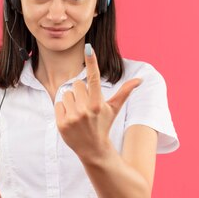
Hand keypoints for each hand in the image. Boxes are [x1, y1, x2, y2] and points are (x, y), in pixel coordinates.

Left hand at [54, 43, 142, 162]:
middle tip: (86, 106)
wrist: (93, 149)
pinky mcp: (62, 124)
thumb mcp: (114, 108)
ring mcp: (73, 117)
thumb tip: (140, 80)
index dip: (92, 62)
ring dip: (71, 101)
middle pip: (76, 84)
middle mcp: (85, 110)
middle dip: (80, 92)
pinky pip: (58, 104)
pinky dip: (63, 110)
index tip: (89, 48)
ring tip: (78, 113)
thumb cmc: (104, 125)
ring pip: (66, 93)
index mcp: (98, 104)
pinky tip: (71, 119)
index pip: (94, 78)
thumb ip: (124, 92)